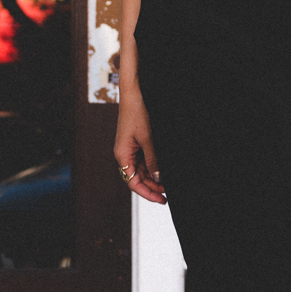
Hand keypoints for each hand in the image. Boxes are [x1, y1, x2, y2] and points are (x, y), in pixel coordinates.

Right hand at [114, 88, 165, 202]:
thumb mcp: (148, 138)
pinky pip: (144, 160)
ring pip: (142, 170)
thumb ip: (153, 160)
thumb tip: (158, 178)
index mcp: (122, 155)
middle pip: (138, 178)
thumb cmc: (137, 111)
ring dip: (154, 177)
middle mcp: (124, 154)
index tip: (162, 199)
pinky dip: (154, 166)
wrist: (135, 92)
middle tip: (168, 193)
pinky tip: (164, 170)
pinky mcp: (136, 143)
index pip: (133, 182)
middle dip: (153, 186)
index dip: (147, 193)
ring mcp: (130, 149)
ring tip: (168, 183)